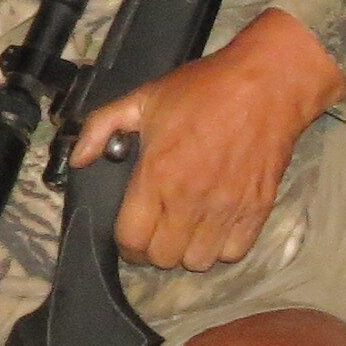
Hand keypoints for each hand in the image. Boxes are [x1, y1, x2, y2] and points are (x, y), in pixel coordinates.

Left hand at [67, 8, 345, 270]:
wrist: (267, 83)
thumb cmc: (204, 89)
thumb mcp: (142, 98)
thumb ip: (101, 127)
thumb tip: (79, 159)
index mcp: (158, 174)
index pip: (132, 238)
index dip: (125, 244)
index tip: (130, 234)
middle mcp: (190, 199)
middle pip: (163, 258)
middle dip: (154, 249)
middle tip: (158, 230)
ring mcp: (226, 208)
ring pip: (197, 262)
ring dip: (187, 251)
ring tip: (187, 229)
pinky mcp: (257, 210)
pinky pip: (233, 253)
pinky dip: (221, 247)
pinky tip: (215, 226)